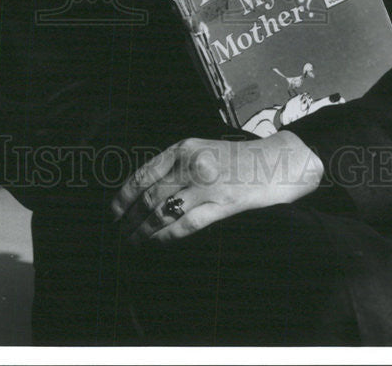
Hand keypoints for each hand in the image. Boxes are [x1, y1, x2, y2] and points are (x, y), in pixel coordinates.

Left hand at [111, 131, 323, 244]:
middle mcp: (192, 164)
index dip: (124, 196)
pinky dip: (164, 237)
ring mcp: (208, 185)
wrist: (278, 162)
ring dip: (142, 231)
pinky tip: (154, 244)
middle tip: (118, 233)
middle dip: (129, 218)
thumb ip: (176, 166)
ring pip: (163, 212)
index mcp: (184, 148)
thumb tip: (143, 192)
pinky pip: (185, 224)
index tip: (113, 211)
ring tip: (131, 243)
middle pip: (149, 196)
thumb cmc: (238, 160)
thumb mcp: (202, 151)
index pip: (144, 174)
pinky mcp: (223, 205)